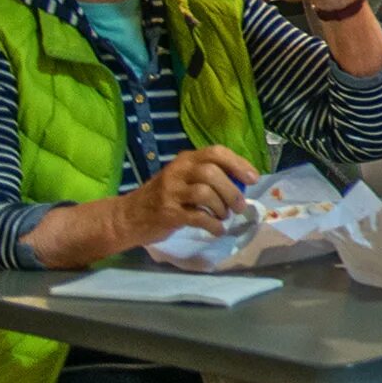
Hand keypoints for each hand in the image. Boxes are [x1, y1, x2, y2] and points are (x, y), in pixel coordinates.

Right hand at [121, 145, 257, 243]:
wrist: (128, 217)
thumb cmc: (163, 197)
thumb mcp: (183, 178)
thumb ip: (207, 175)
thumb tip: (244, 182)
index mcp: (186, 160)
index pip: (216, 152)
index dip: (238, 164)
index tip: (253, 179)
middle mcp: (178, 172)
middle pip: (212, 173)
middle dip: (232, 191)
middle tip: (239, 206)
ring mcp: (171, 192)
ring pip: (205, 193)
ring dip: (222, 208)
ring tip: (223, 217)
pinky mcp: (168, 213)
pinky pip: (198, 217)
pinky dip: (213, 224)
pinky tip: (217, 229)